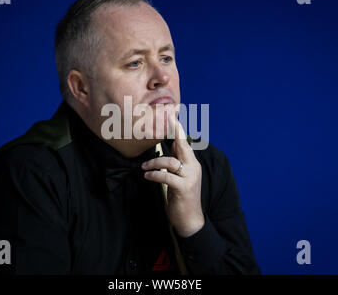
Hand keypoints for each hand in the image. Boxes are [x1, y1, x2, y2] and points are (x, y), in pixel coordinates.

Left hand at [141, 114, 203, 236]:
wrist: (191, 220)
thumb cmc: (183, 197)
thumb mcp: (181, 177)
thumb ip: (177, 162)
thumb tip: (171, 146)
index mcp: (193, 164)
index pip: (185, 144)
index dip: (178, 131)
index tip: (173, 117)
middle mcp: (194, 168)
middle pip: (183, 146)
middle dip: (175, 132)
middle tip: (166, 120)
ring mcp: (190, 178)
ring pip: (170, 162)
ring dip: (154, 163)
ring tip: (143, 167)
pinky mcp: (184, 188)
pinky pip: (166, 176)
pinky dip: (154, 174)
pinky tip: (147, 175)